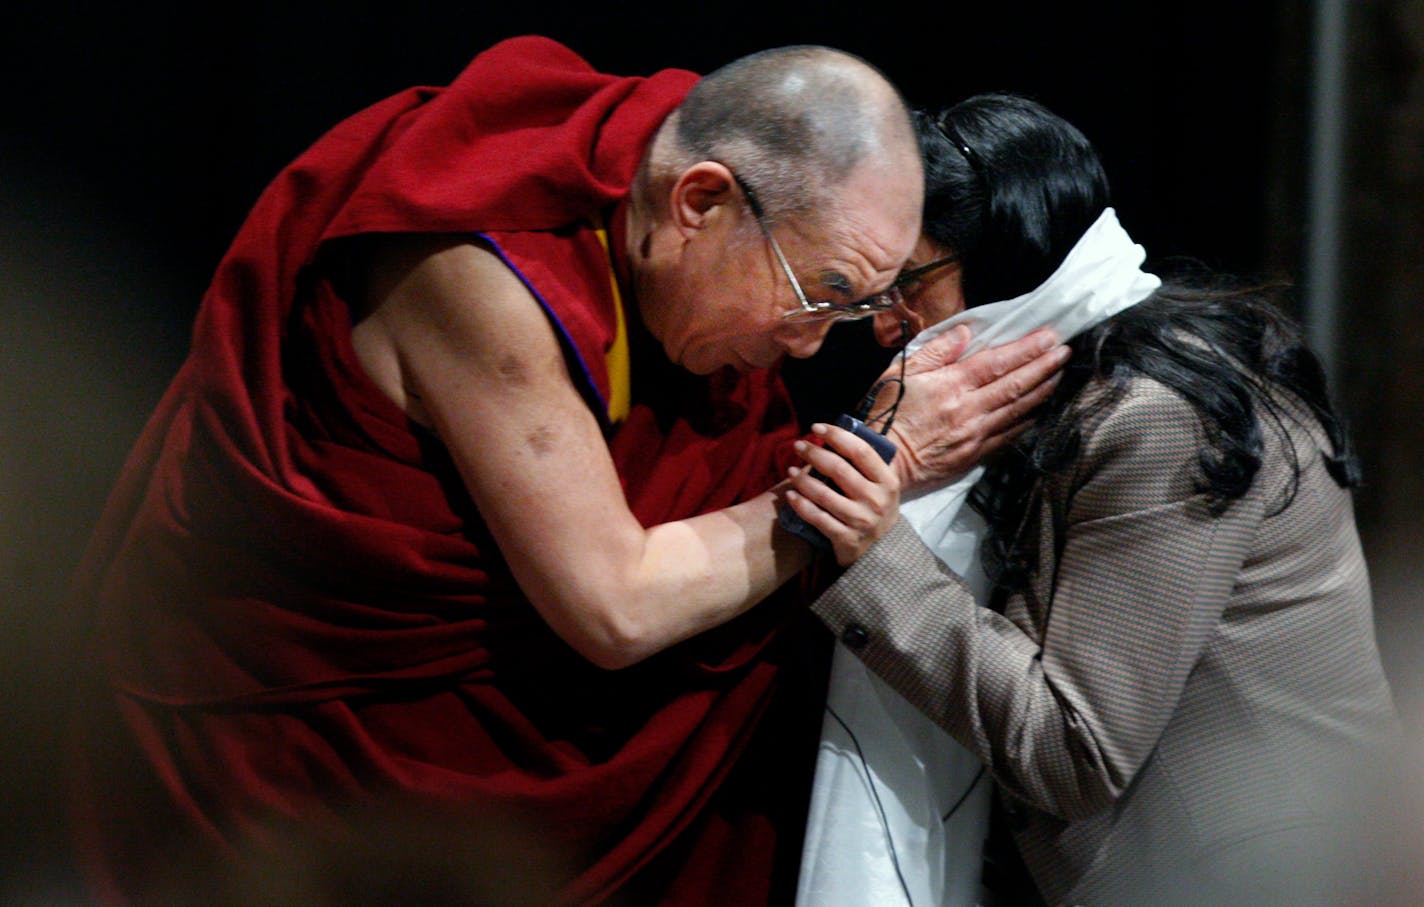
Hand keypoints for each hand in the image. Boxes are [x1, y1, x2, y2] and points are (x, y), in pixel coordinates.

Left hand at [783, 421, 900, 566]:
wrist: (883, 552)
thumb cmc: (875, 509)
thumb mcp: (881, 487)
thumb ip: (865, 465)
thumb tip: (834, 435)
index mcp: (887, 481)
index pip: (861, 451)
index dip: (837, 436)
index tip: (817, 427)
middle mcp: (876, 500)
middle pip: (839, 469)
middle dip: (814, 454)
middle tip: (798, 445)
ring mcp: (861, 521)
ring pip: (824, 494)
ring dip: (802, 479)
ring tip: (790, 469)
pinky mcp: (846, 538)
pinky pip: (817, 518)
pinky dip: (801, 505)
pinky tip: (790, 495)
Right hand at [885, 325, 1069, 489]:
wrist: (881, 463)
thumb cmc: (885, 415)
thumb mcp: (900, 373)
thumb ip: (935, 351)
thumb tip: (965, 332)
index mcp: (951, 385)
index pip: (998, 362)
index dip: (1027, 348)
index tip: (1049, 336)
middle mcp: (969, 409)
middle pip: (1016, 384)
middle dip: (1044, 365)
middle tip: (1065, 351)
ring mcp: (974, 434)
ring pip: (1018, 409)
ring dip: (1042, 390)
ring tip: (1059, 374)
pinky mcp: (974, 455)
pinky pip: (1008, 436)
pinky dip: (1026, 421)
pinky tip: (1038, 411)